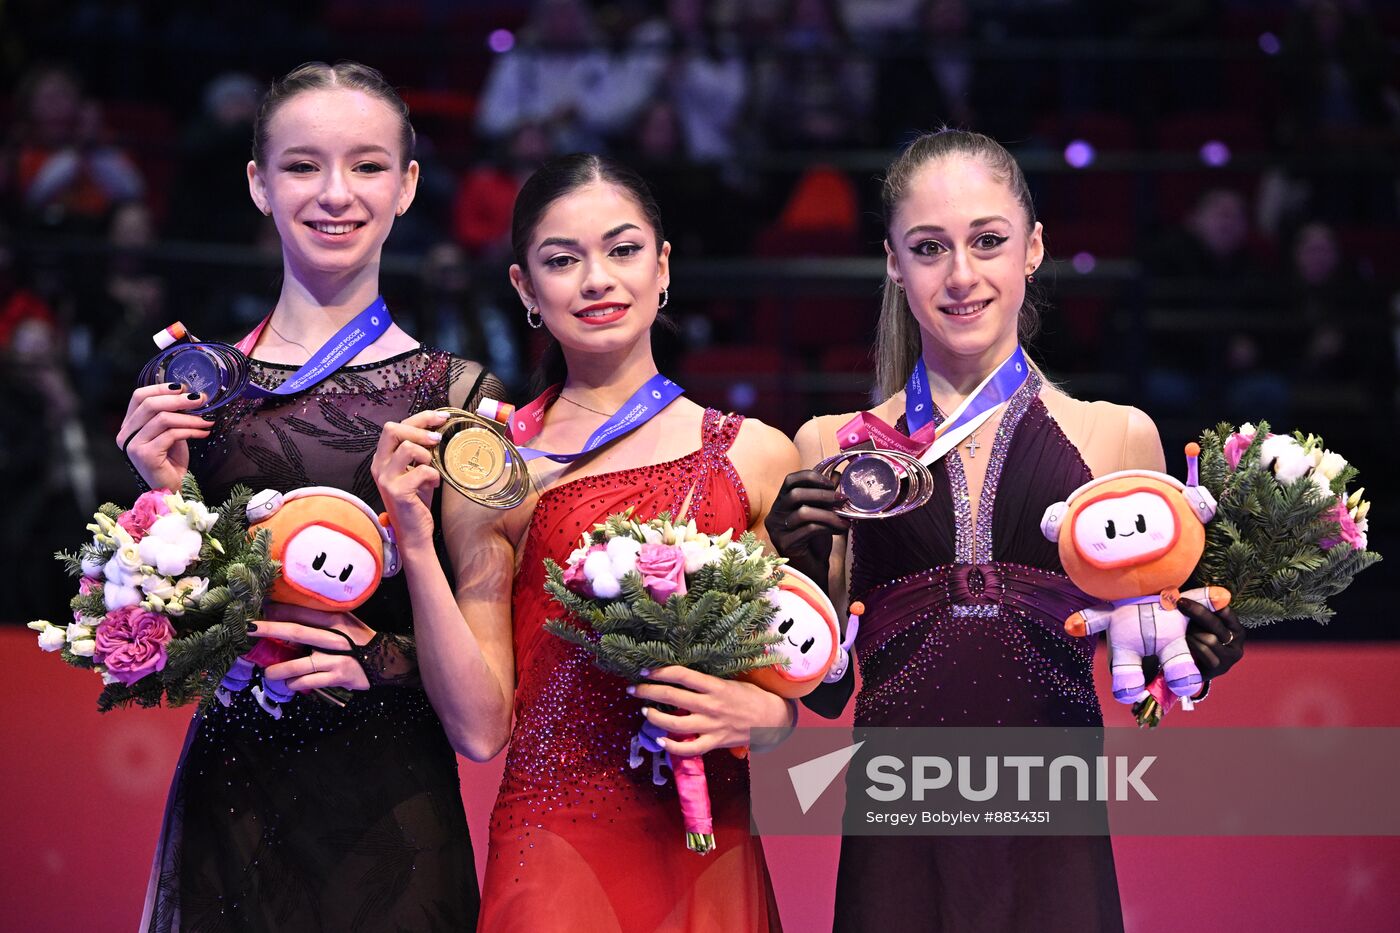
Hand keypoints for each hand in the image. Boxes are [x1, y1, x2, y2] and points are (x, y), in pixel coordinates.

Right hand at [116, 383, 213, 488]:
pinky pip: (171, 435)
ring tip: (206, 420)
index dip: (161, 388)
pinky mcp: (145, 455)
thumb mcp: (170, 432)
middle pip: (150, 405)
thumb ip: (171, 415)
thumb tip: (189, 395)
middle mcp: (126, 434)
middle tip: (201, 399)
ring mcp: (133, 445)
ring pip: (163, 419)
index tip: (183, 387)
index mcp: (129, 425)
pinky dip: (191, 431)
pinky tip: (204, 433)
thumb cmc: (171, 461)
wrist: (171, 488)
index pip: (139, 397)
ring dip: (190, 418)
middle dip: (179, 399)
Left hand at [249, 601, 376, 691]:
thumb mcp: (344, 623)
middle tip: (249, 629)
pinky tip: (292, 684)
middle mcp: (335, 636)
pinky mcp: (340, 676)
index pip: (303, 612)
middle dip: (271, 629)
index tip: (259, 609)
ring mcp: (337, 657)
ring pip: (300, 664)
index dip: (280, 610)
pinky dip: (297, 683)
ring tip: (269, 674)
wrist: (385, 660)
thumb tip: (285, 613)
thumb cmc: (358, 640)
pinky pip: (310, 681)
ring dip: (280, 669)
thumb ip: (321, 619)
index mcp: (336, 619)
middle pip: (297, 631)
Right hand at [371, 409, 448, 545]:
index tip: (441, 417)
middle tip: (437, 439)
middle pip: (392, 429)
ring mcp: (386, 479)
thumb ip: (420, 451)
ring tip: (432, 468)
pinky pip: (421, 471)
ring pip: (407, 448)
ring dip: (426, 455)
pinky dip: (433, 475)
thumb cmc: (417, 501)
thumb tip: (438, 429)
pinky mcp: (397, 491)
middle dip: (419, 429)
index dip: (420, 418)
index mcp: (383, 458)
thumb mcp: (416, 471)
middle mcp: (379, 466)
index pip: (395, 427)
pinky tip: (434, 484)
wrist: (414, 533)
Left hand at [630, 666, 795, 756]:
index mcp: (715, 686)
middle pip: (672, 696)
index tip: (645, 670)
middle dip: (648, 691)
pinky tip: (661, 741)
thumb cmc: (751, 696)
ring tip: (645, 712)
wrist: (773, 719)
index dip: (660, 671)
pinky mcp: (715, 743)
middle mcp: (711, 705)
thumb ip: (707, 681)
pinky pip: (690, 748)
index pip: (682, 675)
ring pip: (676, 724)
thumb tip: (680, 675)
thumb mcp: (731, 681)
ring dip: (656, 718)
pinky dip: (673, 747)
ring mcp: (712, 726)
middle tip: (634, 689)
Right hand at [765, 470, 848, 583]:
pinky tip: (840, 529)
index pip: (790, 480)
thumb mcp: (822, 513)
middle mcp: (774, 514)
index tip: (831, 482)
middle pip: (796, 494)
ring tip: (845, 519)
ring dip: (829, 514)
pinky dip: (828, 526)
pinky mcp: (784, 544)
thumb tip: (837, 474)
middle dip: (823, 494)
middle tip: (843, 499)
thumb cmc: (815, 541)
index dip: (810, 476)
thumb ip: (825, 495)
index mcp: (781, 503)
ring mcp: (777, 530)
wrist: (812, 570)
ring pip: (803, 512)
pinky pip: (809, 529)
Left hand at [1179, 598, 1245, 680]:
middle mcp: (1237, 643)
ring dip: (1192, 633)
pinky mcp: (1219, 669)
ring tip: (1183, 631)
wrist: (1193, 667)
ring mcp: (1229, 658)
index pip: (1225, 612)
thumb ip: (1204, 609)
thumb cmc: (1197, 638)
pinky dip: (1192, 645)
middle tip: (1181, 603)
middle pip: (1216, 625)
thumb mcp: (1202, 623)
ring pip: (1209, 639)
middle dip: (1197, 612)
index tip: (1190, 596)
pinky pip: (1204, 652)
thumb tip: (1197, 593)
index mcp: (1236, 629)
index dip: (1209, 602)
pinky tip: (1184, 642)